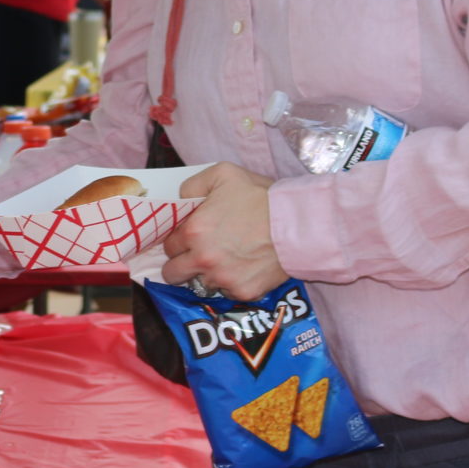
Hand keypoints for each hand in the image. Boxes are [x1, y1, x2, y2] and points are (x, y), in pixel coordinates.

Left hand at [160, 163, 286, 300]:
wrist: (300, 223)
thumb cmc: (261, 196)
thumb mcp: (223, 174)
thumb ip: (192, 185)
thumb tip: (179, 200)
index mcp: (194, 231)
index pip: (168, 246)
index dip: (177, 242)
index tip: (187, 240)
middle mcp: (204, 259)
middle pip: (173, 274)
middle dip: (180, 265)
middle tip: (196, 256)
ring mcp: (223, 279)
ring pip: (199, 286)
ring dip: (205, 276)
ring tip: (224, 261)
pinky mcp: (244, 292)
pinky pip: (226, 293)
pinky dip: (230, 284)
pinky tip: (242, 268)